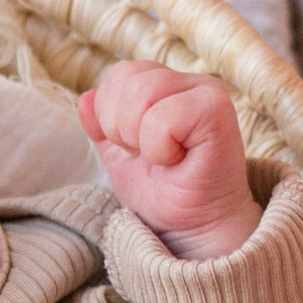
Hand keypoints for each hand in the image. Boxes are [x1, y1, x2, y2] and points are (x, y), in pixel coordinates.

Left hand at [81, 61, 258, 257]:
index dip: (111, 114)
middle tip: (148, 156)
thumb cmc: (163, 193)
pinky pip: (163, 117)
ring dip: (139, 137)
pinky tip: (177, 162)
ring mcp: (207, 92)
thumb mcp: (119, 155)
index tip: (135, 149)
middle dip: (121, 127)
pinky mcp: (217, 111)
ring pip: (142, 91)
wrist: (191, 229)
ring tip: (162, 158)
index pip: (121, 73)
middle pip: (127, 77)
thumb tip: (85, 98)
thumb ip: (101, 125)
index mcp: (168, 85)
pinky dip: (159, 148)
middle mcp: (190, 82)